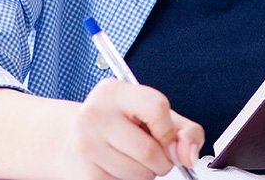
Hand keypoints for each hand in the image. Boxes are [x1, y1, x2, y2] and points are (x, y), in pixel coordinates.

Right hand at [60, 78, 204, 179]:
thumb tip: (189, 155)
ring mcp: (86, 145)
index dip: (169, 131)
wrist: (75, 137)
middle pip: (150, 151)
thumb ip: (183, 130)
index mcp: (113, 92)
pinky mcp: (86, 173)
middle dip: (162, 160)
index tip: (167, 138)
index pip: (156, 109)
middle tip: (153, 153)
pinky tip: (118, 166)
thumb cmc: (122, 123)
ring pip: (140, 174)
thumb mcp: (154, 115)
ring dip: (146, 173)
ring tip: (132, 157)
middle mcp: (94, 114)